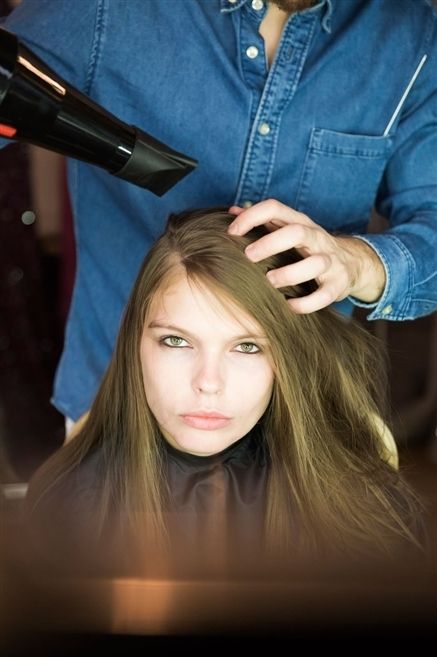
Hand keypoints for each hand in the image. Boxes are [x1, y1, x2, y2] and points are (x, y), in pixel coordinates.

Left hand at [227, 199, 385, 313]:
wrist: (353, 263)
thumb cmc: (309, 246)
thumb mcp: (289, 228)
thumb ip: (263, 220)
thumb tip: (232, 211)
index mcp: (300, 222)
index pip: (275, 208)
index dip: (252, 217)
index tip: (231, 232)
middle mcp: (316, 238)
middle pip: (296, 232)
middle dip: (270, 243)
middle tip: (248, 256)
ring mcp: (330, 261)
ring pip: (315, 263)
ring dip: (289, 274)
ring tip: (269, 282)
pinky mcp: (338, 285)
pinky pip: (324, 296)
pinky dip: (305, 303)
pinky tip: (288, 306)